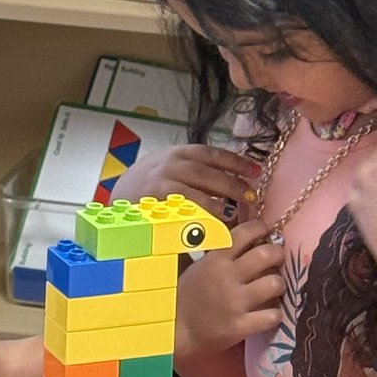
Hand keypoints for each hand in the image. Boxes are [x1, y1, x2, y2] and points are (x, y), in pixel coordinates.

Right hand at [110, 145, 259, 217]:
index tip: (256, 172)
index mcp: (179, 152)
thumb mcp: (175, 170)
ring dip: (217, 202)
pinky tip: (209, 224)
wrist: (119, 196)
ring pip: (196, 191)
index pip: (213, 153)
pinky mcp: (153, 200)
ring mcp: (161, 180)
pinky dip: (197, 216)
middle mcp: (170, 162)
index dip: (236, 162)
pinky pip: (181, 209)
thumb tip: (238, 184)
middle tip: (250, 198)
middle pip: (208, 172)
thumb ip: (201, 175)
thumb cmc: (155, 186)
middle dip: (232, 184)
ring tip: (234, 213)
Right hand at [175, 220, 286, 355]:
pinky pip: (272, 315)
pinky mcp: (241, 326)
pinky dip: (275, 314)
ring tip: (274, 288)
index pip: (245, 233)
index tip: (267, 231)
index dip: (262, 228)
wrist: (176, 331)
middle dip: (278, 254)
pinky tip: (269, 314)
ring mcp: (235, 302)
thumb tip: (250, 243)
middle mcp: (228, 276)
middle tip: (278, 259)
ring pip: (275, 283)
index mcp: (216, 259)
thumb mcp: (199, 268)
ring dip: (279, 284)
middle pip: (267, 254)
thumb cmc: (186, 297)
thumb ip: (222, 256)